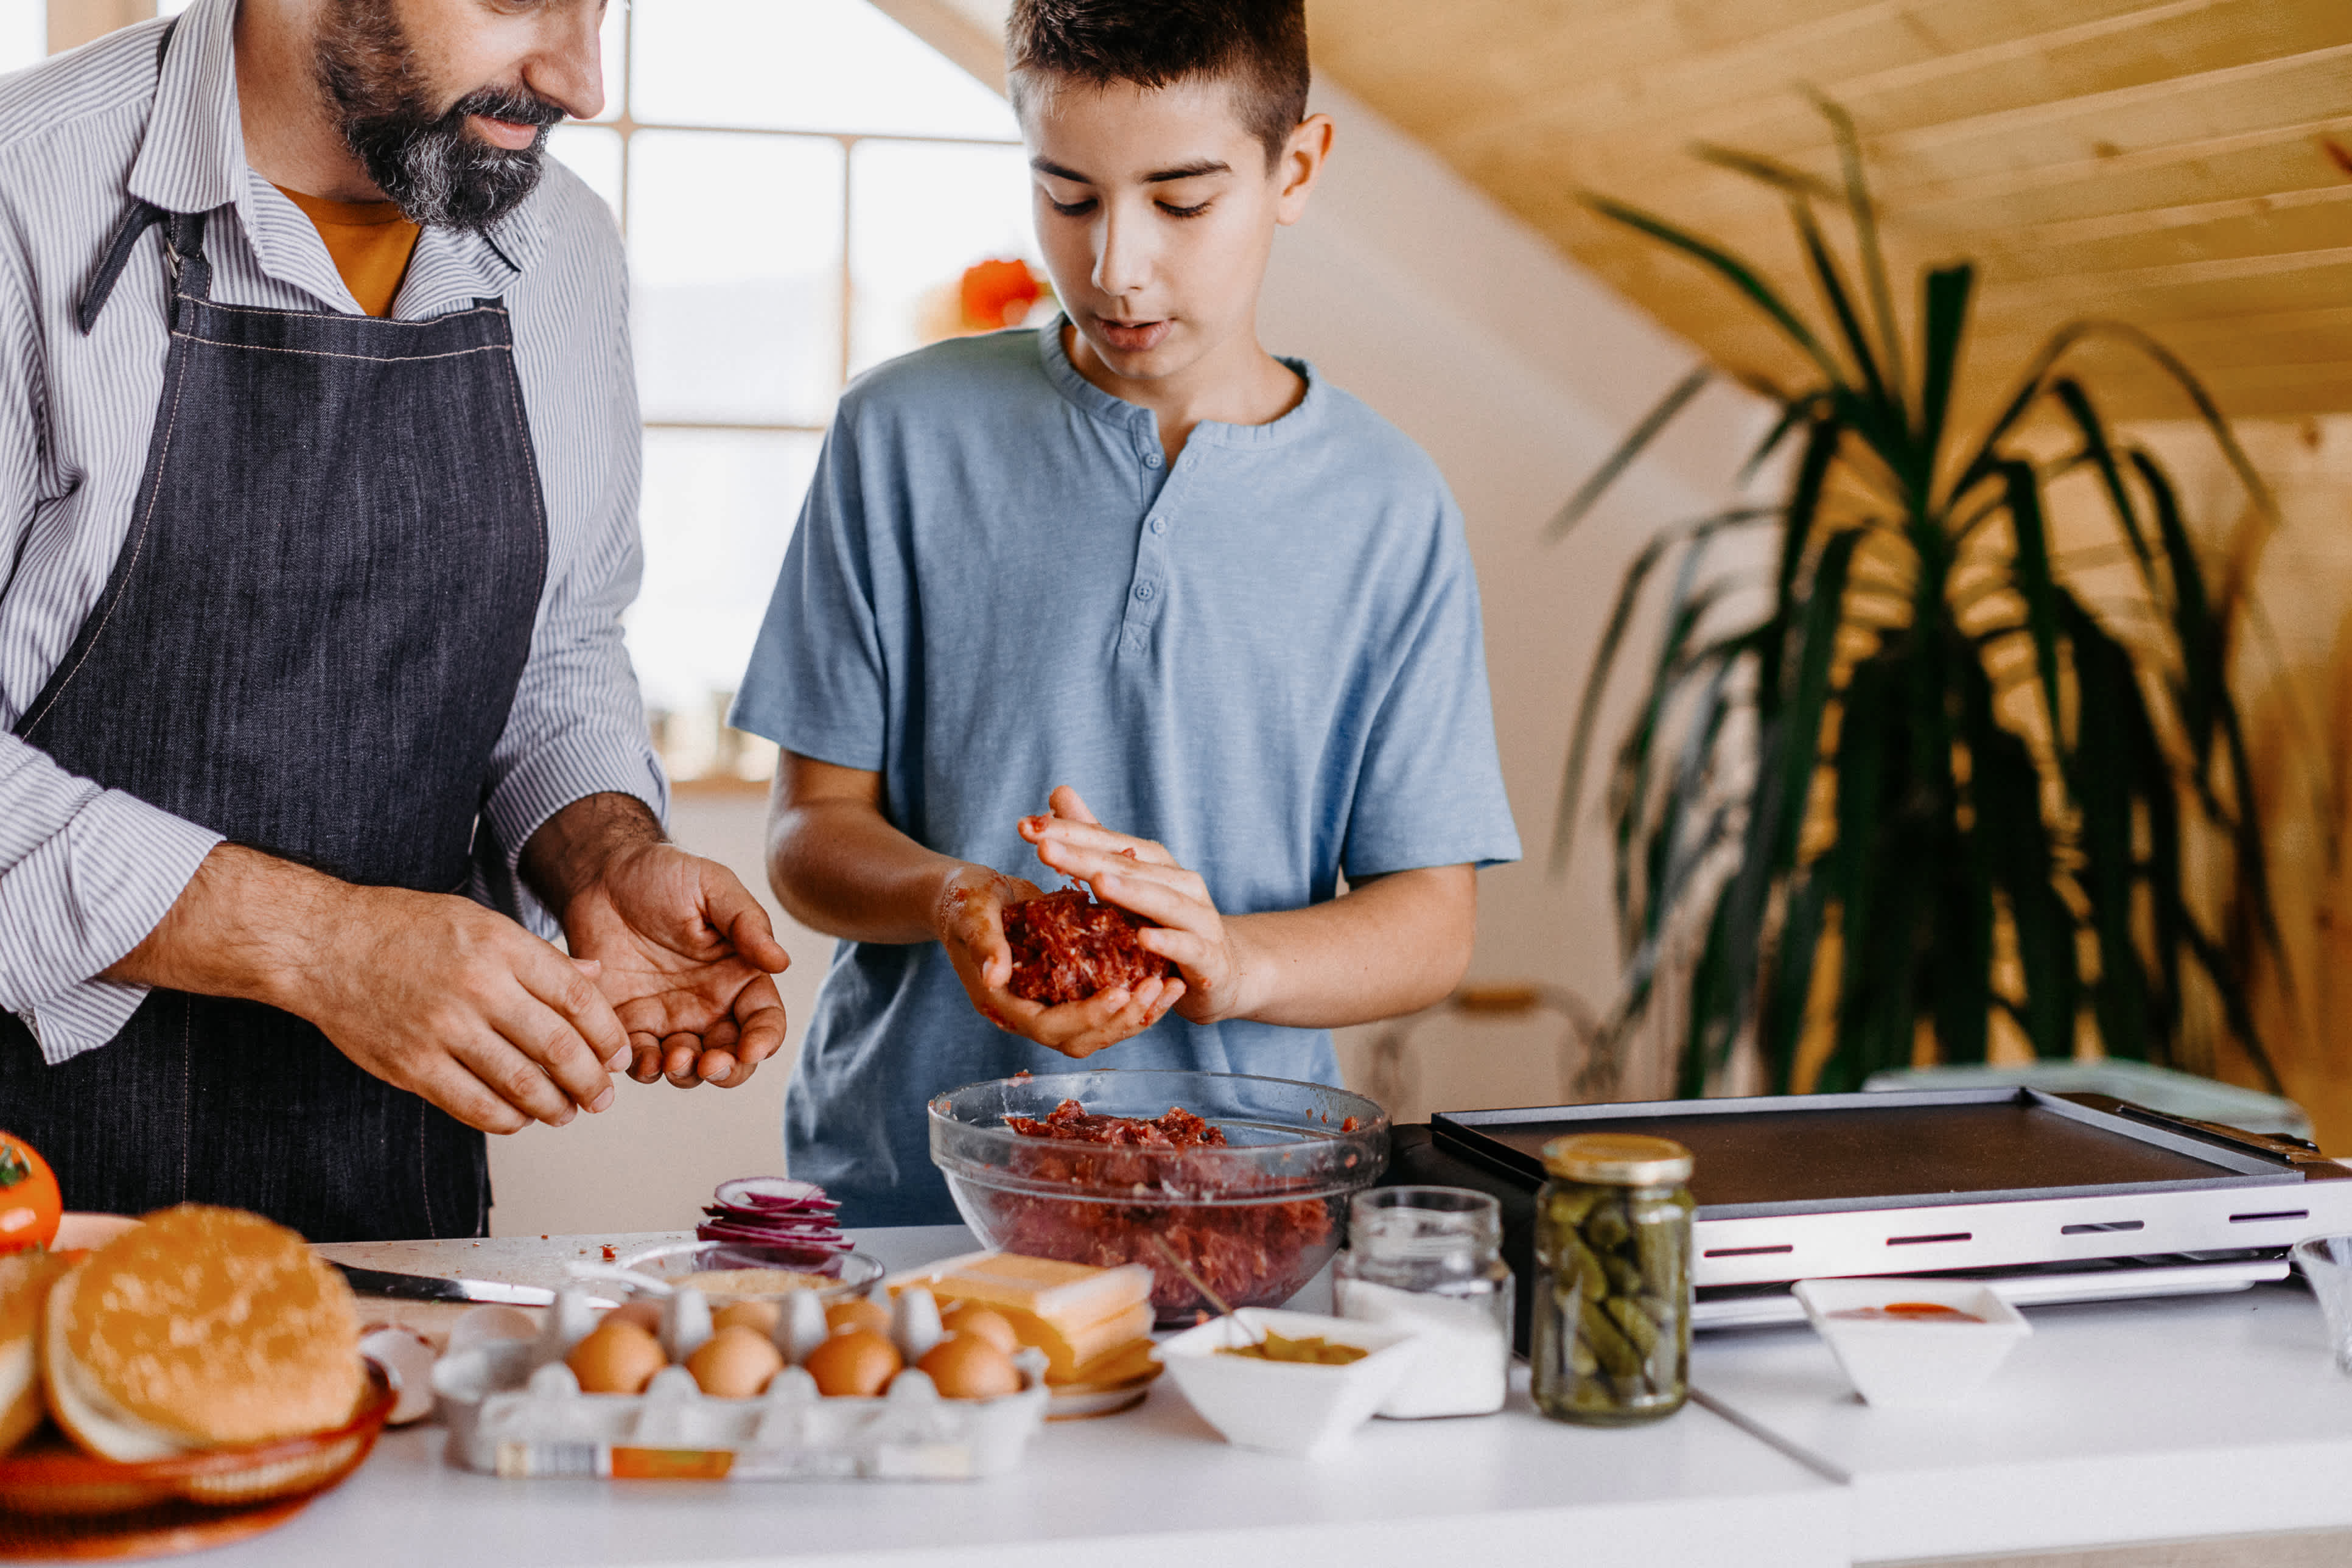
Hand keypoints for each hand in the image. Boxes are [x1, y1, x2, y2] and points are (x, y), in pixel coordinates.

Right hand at [298, 882, 627, 1133]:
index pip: (579, 1000)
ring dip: (554, 1107)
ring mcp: (443, 1029)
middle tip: (602, 1097)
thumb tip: (596, 976)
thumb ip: (540, 956)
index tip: (619, 1056)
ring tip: (566, 1112)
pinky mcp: (412, 1065)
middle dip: (591, 1081)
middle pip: (559, 1047)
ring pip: (522, 1084)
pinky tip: (519, 1117)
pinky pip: (475, 1106)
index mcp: (502, 947)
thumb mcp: (479, 921)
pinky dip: (507, 1119)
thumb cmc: (403, 929)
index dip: (609, 1036)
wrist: (322, 945)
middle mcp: (478, 987)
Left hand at [527, 794, 791, 1089]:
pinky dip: (646, 1069)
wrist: (601, 876)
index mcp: (739, 976)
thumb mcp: (713, 887)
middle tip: (710, 1063)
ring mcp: (669, 1020)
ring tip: (675, 1058)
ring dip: (687, 1074)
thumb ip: (747, 923)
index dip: (764, 1040)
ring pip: (688, 1068)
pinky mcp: (628, 1025)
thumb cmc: (663, 876)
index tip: (752, 1048)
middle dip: (727, 1070)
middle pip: (732, 1057)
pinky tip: (644, 1059)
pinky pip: (640, 1060)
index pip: (764, 1020)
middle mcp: (709, 1006)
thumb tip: (781, 963)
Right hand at [932, 862, 1181, 1059]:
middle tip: (1157, 987)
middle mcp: (1029, 1013)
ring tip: (1170, 986)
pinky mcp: (1068, 989)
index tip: (1120, 991)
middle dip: (1121, 1018)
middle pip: (1080, 1038)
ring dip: (1136, 1013)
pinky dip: (1134, 997)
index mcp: (1002, 1004)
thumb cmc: (964, 901)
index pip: (1048, 1026)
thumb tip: (994, 977)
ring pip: (1098, 1029)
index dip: (1085, 1015)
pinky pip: (1105, 1005)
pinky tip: (1163, 976)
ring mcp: (1049, 1005)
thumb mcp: (971, 914)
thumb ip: (984, 944)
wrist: (966, 897)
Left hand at [1020, 786, 1246, 1024]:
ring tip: (1097, 881)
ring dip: (1130, 892)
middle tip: (1043, 846)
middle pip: (1128, 866)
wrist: (1221, 967)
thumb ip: (1095, 839)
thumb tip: (1058, 792)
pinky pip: (1188, 947)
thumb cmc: (1164, 921)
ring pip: (1162, 902)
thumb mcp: (1130, 880)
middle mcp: (1179, 883)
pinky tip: (1144, 939)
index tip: (1025, 827)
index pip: (1107, 842)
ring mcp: (1198, 918)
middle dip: (1084, 855)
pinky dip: (1168, 942)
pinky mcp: (1208, 956)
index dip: (1067, 832)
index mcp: (1156, 863)